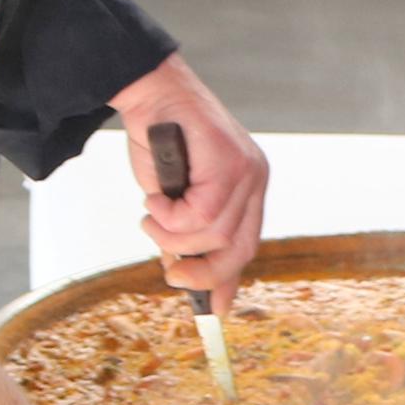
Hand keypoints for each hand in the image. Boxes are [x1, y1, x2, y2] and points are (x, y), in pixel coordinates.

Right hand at [113, 54, 267, 302]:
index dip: (227, 280)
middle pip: (238, 249)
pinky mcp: (228, 160)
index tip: (213, 309)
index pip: (246, 246)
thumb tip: (187, 280)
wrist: (149, 95)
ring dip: (171, 235)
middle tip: (171, 273)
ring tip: (152, 214)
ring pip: (213, 234)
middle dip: (201, 271)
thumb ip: (187, 236)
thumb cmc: (160, 144)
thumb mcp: (174, 201)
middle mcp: (255, 180)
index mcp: (247, 190)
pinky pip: (200, 213)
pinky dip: (169, 215)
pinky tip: (155, 198)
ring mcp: (246, 170)